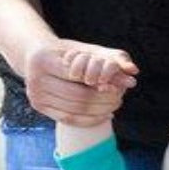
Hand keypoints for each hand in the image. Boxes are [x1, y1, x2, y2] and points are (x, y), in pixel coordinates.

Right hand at [23, 39, 138, 125]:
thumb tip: (134, 70)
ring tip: (114, 106)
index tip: (120, 86)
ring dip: (99, 111)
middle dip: (103, 100)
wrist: (36, 56)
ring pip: (75, 110)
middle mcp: (34, 79)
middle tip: (120, 99)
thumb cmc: (67, 51)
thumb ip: (110, 58)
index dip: (102, 82)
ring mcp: (35, 95)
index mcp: (43, 58)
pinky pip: (69, 119)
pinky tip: (104, 115)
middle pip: (78, 97)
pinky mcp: (38, 107)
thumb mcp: (86, 49)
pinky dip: (90, 119)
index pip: (80, 76)